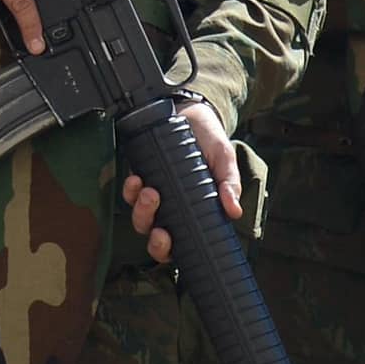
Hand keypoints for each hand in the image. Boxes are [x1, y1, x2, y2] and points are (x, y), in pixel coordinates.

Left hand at [120, 99, 239, 264]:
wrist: (192, 113)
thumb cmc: (210, 142)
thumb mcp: (225, 161)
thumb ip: (230, 184)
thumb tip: (235, 210)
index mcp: (192, 213)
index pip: (179, 244)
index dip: (169, 250)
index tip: (171, 242)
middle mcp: (170, 209)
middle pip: (156, 236)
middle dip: (155, 239)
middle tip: (161, 229)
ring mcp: (153, 196)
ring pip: (140, 218)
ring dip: (142, 211)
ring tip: (151, 192)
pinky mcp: (140, 178)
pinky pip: (129, 193)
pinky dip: (130, 190)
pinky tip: (137, 179)